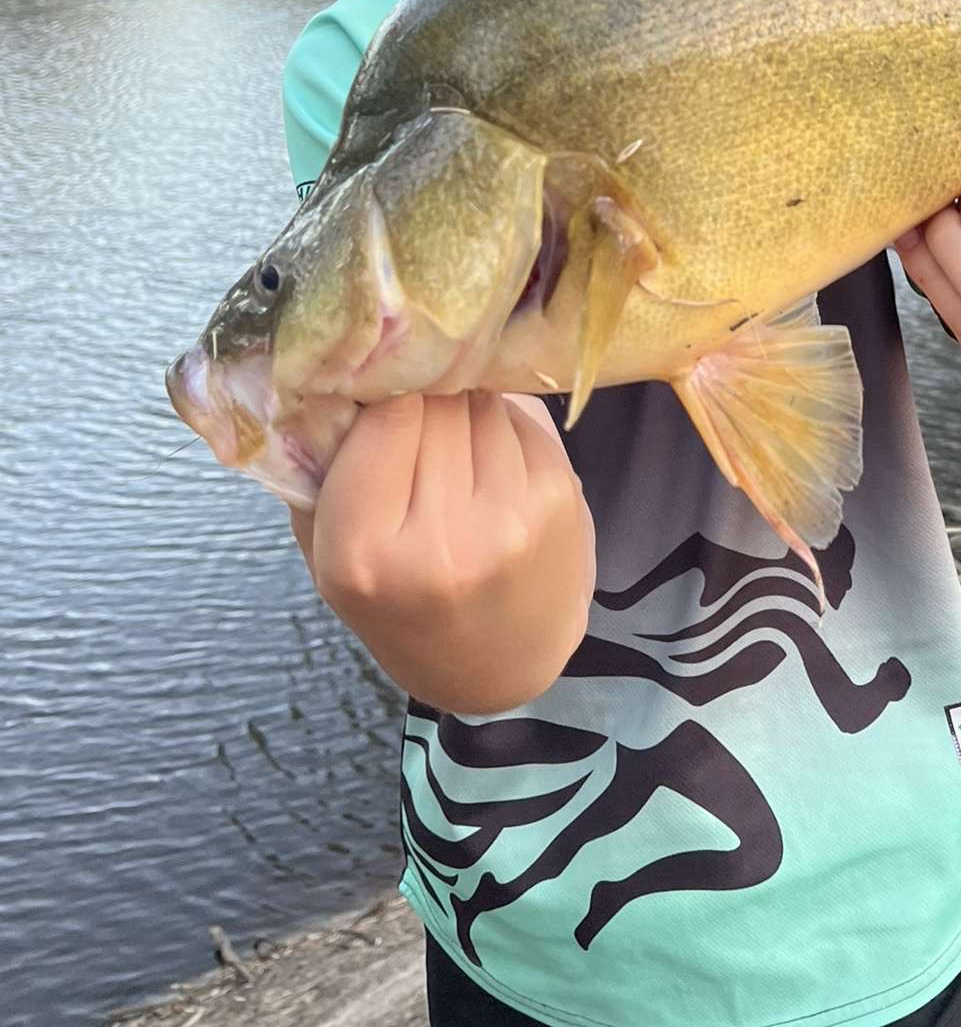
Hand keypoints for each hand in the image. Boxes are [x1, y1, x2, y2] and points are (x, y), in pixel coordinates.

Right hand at [289, 391, 594, 713]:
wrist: (498, 667)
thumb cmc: (399, 601)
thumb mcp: (327, 552)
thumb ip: (317, 469)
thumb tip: (332, 377)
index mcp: (360, 555)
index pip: (381, 416)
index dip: (382, 388)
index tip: (380, 387)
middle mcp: (439, 544)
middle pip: (435, 402)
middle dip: (425, 396)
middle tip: (419, 418)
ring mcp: (508, 522)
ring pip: (481, 401)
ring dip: (466, 408)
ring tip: (455, 452)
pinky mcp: (558, 500)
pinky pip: (523, 420)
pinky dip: (504, 427)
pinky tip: (494, 467)